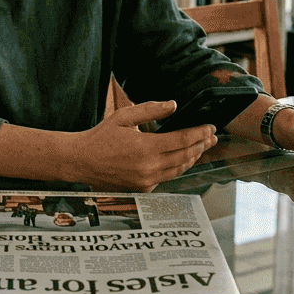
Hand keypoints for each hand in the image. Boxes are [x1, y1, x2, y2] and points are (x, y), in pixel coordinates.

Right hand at [69, 101, 217, 191]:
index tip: (210, 127)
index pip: (182, 140)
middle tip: (212, 137)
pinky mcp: (143, 188)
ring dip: (193, 157)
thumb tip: (172, 105)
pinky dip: (177, 168)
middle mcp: (149, 167)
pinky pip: (167, 178)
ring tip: (202, 148)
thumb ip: (150, 110)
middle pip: (185, 156)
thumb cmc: (100, 137)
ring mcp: (147, 180)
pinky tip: (181, 159)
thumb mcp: (123, 117)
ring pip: (179, 169)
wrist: (81, 161)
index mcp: (145, 147)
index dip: (199, 133)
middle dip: (202, 145)